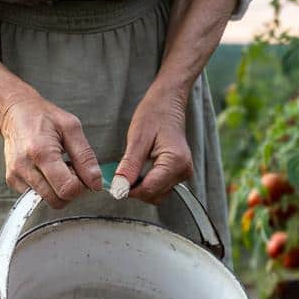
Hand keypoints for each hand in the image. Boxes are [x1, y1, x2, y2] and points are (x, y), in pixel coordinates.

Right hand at [0, 95, 101, 207]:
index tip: (81, 171)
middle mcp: (25, 167)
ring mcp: (16, 176)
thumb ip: (85, 157)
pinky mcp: (12, 181)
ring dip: (58, 190)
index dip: (81, 185)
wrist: (15, 113)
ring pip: (48, 201)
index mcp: (41, 152)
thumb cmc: (44, 117)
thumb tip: (96, 184)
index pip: (67, 189)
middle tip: (70, 168)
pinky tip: (46, 171)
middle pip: (58, 200)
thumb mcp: (71, 128)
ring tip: (57, 168)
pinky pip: (37, 197)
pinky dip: (47, 189)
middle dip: (70, 189)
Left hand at [115, 88, 193, 203]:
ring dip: (141, 187)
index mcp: (176, 162)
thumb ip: (130, 165)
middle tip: (121, 172)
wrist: (168, 103)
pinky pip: (161, 187)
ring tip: (131, 168)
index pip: (149, 189)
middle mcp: (183, 171)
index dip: (129, 189)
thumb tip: (120, 188)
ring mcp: (183, 173)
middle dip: (135, 189)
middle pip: (154, 195)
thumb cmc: (155, 114)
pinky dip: (147, 183)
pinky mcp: (178, 173)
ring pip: (157, 194)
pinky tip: (140, 170)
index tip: (114, 183)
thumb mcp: (138, 138)